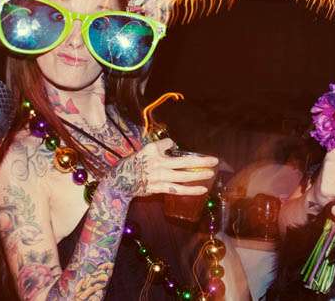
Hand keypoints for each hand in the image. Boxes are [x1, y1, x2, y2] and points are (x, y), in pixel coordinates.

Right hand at [103, 138, 217, 198]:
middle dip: (201, 161)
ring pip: (183, 176)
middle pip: (184, 162)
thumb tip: (173, 145)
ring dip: (199, 175)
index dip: (171, 145)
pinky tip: (202, 189)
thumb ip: (160, 148)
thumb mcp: (144, 150)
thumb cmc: (133, 164)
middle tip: (214, 160)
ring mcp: (160, 176)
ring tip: (211, 172)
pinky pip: (178, 189)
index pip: (169, 144)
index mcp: (153, 150)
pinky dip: (191, 190)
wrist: (120, 181)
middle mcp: (158, 162)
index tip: (171, 147)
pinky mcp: (160, 188)